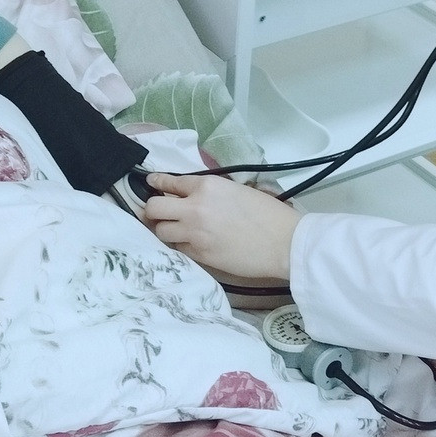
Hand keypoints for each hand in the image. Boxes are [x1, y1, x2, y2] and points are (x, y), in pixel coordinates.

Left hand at [142, 172, 298, 280]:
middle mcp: (194, 207)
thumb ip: (211, 191)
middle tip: (159, 213)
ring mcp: (194, 233)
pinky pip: (178, 248)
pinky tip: (191, 243)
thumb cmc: (269, 214)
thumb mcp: (238, 190)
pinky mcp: (199, 254)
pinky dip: (181, 245)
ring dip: (165, 230)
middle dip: (153, 210)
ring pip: (161, 231)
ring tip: (176, 230)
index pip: (170, 182)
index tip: (151, 183)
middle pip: (154, 208)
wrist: (283, 243)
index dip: (157, 183)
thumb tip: (193, 196)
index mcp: (207, 186)